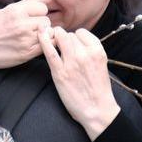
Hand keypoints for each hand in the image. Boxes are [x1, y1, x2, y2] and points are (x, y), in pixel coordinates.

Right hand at [0, 0, 55, 72]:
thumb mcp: (6, 10)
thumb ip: (29, 3)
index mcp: (16, 11)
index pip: (43, 8)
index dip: (38, 13)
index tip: (31, 18)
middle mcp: (21, 24)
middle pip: (46, 21)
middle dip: (41, 25)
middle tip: (30, 29)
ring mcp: (25, 40)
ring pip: (48, 34)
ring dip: (42, 36)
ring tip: (31, 37)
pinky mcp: (26, 54)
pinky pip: (45, 47)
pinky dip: (42, 46)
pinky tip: (32, 45)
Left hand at [39, 26, 119, 140]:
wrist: (97, 109)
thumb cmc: (98, 88)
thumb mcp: (101, 64)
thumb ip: (90, 51)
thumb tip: (76, 40)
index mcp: (97, 51)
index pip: (81, 33)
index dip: (75, 37)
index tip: (74, 45)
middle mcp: (85, 54)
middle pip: (69, 35)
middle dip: (64, 39)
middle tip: (62, 47)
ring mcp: (72, 62)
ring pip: (60, 38)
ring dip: (56, 40)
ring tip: (55, 45)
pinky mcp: (60, 72)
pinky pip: (49, 51)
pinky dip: (43, 41)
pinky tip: (40, 35)